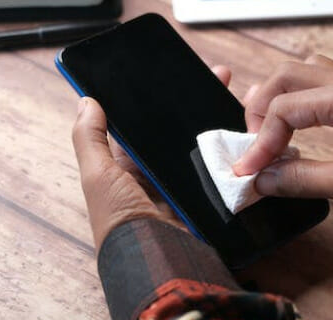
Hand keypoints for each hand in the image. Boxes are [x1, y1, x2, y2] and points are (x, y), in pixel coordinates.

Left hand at [72, 67, 231, 248]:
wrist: (158, 259)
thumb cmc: (121, 219)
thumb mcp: (97, 175)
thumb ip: (89, 138)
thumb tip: (85, 100)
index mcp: (128, 169)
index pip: (142, 126)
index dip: (153, 102)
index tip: (170, 74)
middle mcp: (157, 175)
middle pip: (175, 133)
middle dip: (192, 106)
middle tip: (217, 75)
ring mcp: (185, 184)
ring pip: (202, 146)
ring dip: (217, 122)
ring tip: (234, 90)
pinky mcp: (209, 195)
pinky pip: (222, 166)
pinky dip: (233, 148)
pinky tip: (247, 123)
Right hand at [233, 55, 332, 220]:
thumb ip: (301, 179)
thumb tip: (264, 180)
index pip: (284, 108)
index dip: (260, 140)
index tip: (251, 169)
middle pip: (286, 77)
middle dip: (261, 109)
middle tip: (254, 144)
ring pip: (304, 74)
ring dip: (279, 99)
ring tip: (269, 131)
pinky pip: (322, 85)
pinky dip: (300, 101)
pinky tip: (298, 125)